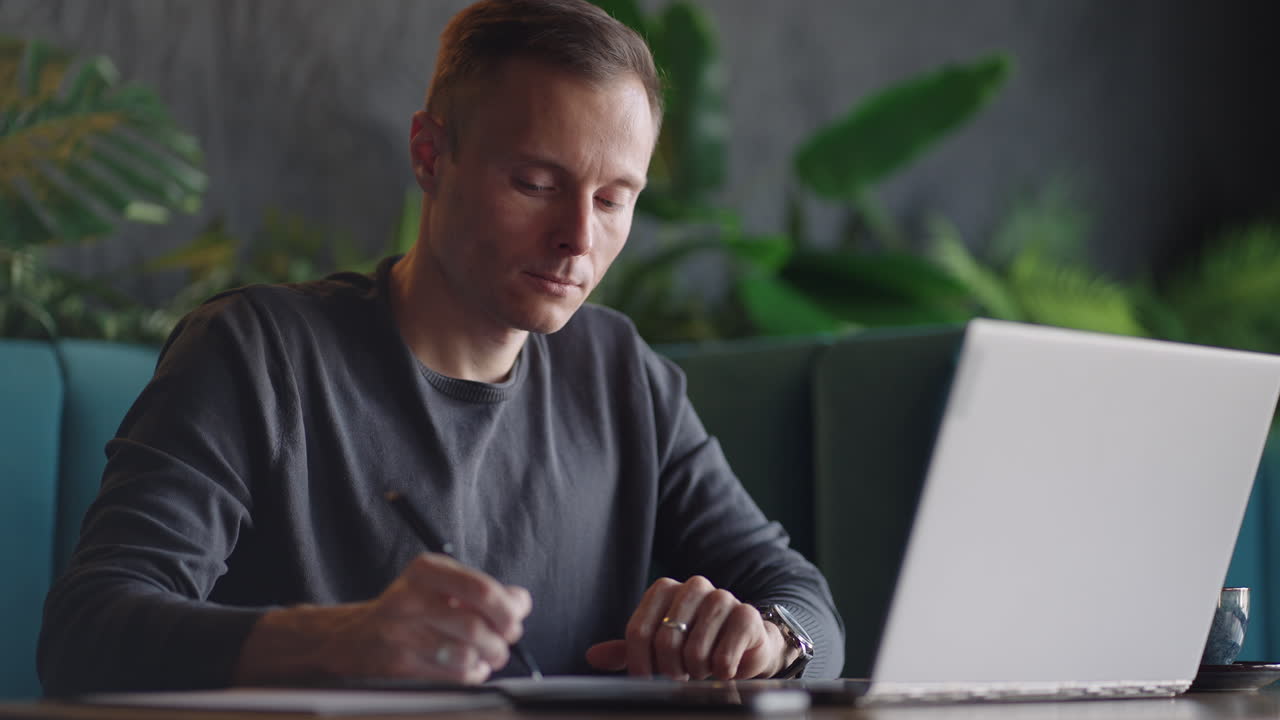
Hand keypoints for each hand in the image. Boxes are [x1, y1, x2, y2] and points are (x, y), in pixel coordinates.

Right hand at [233, 552, 530, 684]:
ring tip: (486, 658)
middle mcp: (410, 598)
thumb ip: (483, 591)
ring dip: (487, 661)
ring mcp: (401, 633)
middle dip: (501, 641)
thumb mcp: (439, 586)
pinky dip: (470, 675)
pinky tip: (466, 669)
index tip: (514, 621)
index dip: (508, 610)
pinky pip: (452, 675)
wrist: (348, 638)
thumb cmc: (409, 610)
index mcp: (425, 570)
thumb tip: (522, 601)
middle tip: (504, 644)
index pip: (481, 589)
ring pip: (466, 654)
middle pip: (477, 626)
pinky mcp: (398, 664)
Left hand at [584, 576, 792, 679]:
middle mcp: (692, 587)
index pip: (638, 630)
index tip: (647, 679)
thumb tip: (592, 656)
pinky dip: (721, 672)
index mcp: (664, 589)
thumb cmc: (695, 643)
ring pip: (695, 651)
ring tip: (703, 668)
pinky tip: (725, 669)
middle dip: (671, 670)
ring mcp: (722, 598)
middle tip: (681, 674)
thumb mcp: (656, 646)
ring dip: (697, 671)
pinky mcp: (746, 615)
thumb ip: (626, 650)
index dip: (639, 663)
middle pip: (665, 641)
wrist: (744, 644)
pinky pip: (723, 656)